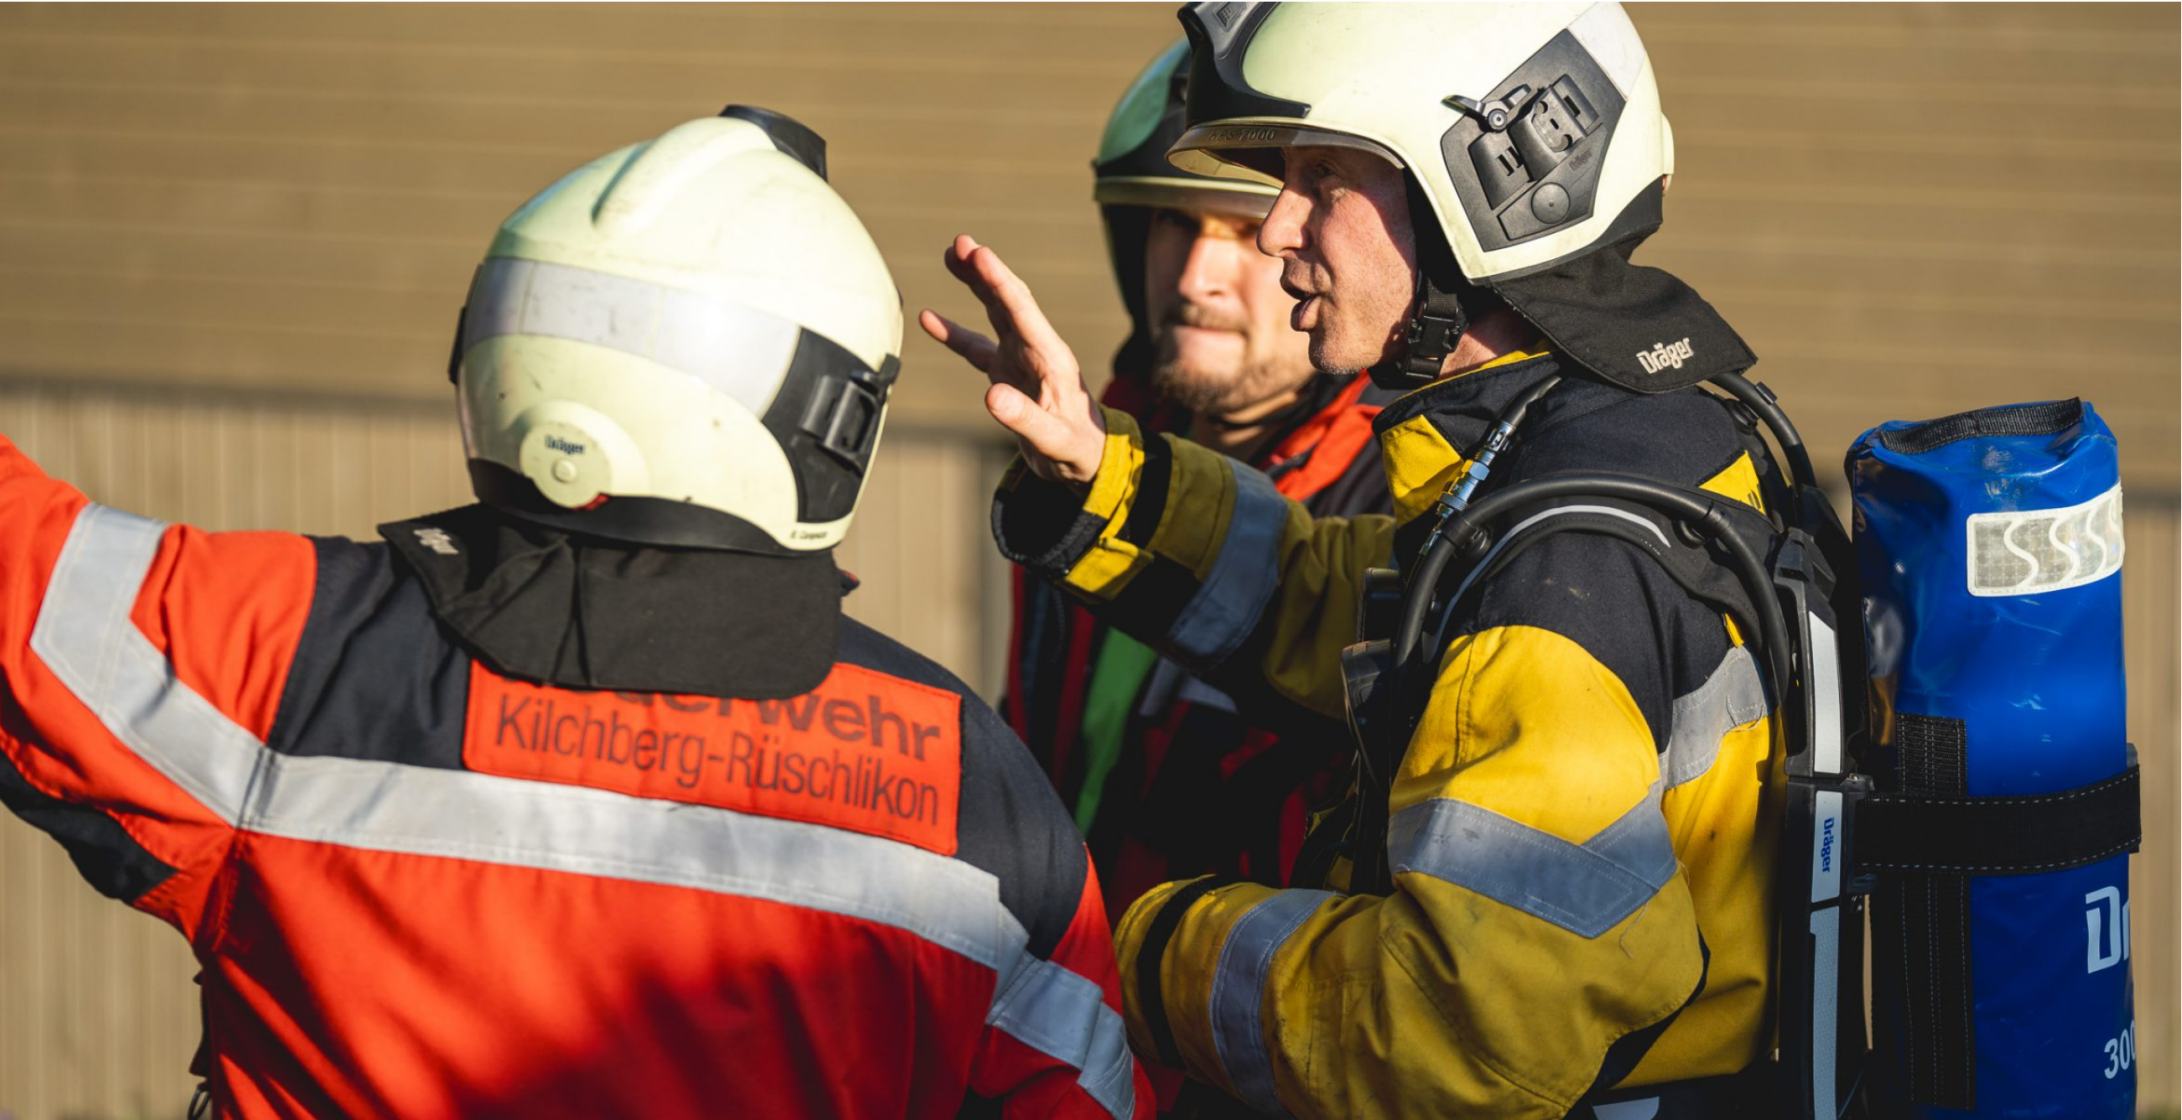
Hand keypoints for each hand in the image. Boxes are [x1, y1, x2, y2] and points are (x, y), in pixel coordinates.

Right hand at [920, 235, 1105, 491]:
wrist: (1085, 459)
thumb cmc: (1076, 450)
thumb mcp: (1055, 441)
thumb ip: (1025, 419)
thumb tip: (991, 396)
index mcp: (1051, 358)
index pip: (1022, 310)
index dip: (999, 281)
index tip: (978, 253)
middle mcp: (1035, 350)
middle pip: (1008, 300)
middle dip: (985, 271)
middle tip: (959, 243)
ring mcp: (1020, 358)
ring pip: (994, 312)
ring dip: (974, 284)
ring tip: (950, 255)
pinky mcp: (1006, 373)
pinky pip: (975, 346)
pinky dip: (952, 333)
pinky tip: (928, 318)